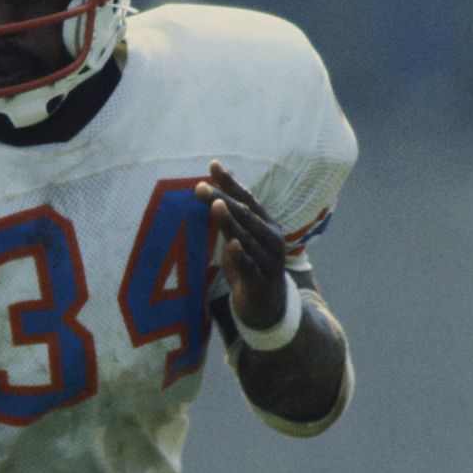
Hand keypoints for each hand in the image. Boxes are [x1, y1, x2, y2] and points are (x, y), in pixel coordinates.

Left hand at [195, 160, 289, 332]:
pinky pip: (251, 267)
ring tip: (216, 205)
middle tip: (201, 187)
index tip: (213, 164)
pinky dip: (242, 256)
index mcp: (266, 225)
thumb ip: (233, 212)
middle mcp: (271, 238)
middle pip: (246, 215)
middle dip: (224, 198)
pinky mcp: (261, 282)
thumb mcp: (242, 237)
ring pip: (247, 238)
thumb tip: (222, 179)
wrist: (267, 307)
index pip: (248, 199)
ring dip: (231, 221)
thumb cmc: (251, 266)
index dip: (231, 183)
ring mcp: (269, 260)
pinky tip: (232, 245)